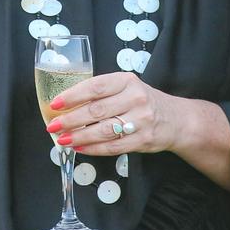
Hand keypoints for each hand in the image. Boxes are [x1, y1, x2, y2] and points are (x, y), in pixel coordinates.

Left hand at [46, 72, 180, 155]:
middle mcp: (136, 98)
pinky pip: (112, 146)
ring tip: (62, 139)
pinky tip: (80, 147)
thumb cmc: (143, 101)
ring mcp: (141, 120)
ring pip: (103, 131)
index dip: (73, 96)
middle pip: (96, 110)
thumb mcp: (127, 87)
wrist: (176, 119)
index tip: (56, 104)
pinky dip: (93, 148)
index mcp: (128, 81)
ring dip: (79, 136)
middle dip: (70, 120)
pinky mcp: (142, 140)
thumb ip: (103, 92)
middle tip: (53, 126)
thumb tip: (68, 104)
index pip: (96, 87)